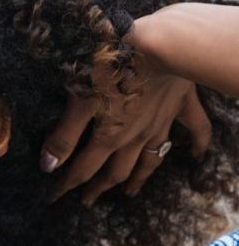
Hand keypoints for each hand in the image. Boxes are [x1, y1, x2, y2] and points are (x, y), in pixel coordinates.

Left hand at [42, 15, 212, 205]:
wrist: (160, 44)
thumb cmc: (111, 66)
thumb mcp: (78, 100)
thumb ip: (64, 136)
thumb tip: (48, 168)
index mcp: (109, 136)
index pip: (83, 169)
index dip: (66, 185)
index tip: (54, 199)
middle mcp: (136, 136)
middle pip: (116, 170)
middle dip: (99, 187)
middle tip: (88, 201)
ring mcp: (161, 122)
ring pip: (151, 159)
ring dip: (139, 178)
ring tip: (129, 193)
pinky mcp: (181, 103)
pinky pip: (195, 128)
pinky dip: (197, 144)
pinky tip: (196, 155)